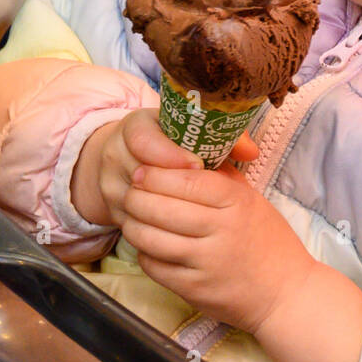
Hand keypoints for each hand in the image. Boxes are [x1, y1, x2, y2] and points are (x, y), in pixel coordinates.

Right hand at [71, 107, 255, 228]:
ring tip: (199, 218)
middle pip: (139, 174)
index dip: (170, 154)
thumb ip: (222, 135)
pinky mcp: (112, 212)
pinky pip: (131, 225)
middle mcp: (115, 154)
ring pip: (134, 203)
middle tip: (203, 199)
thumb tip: (251, 151)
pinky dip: (157, 229)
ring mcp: (110, 185)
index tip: (197, 164)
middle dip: (173, 187)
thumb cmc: (171, 145)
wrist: (131, 162)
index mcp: (135, 127)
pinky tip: (183, 234)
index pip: (144, 139)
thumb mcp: (189, 132)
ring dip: (166, 212)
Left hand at [123, 153, 316, 335]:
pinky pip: (153, 266)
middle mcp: (221, 230)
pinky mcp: (193, 289)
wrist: (286, 294)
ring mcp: (205, 262)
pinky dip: (144, 253)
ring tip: (133, 217)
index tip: (143, 170)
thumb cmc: (268, 241)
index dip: (156, 173)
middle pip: (159, 206)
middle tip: (131, 192)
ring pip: (149, 237)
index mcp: (236, 201)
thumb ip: (221, 177)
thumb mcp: (252, 200)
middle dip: (136, 196)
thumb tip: (184, 154)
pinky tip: (148, 246)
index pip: (185, 180)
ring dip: (134, 225)